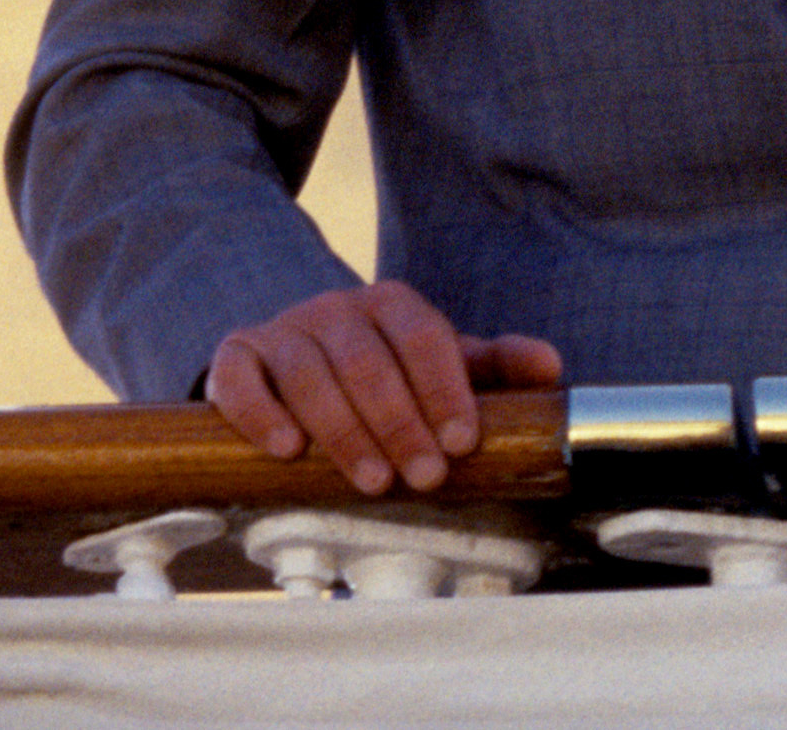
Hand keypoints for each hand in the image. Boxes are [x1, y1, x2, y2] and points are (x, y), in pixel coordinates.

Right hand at [204, 281, 563, 493]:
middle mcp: (336, 309)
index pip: (424, 337)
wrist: (292, 365)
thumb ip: (494, 366)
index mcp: (393, 305)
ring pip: (310, 374)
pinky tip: (287, 450)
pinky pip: (240, 381)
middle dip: (401, 423)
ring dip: (343, 431)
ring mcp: (283, 330)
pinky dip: (261, 415)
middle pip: (369, 361)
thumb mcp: (438, 366)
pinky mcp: (235, 357)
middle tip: (424, 476)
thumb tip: (551, 366)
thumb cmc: (381, 372)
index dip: (445, 389)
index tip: (462, 441)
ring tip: (371, 480)